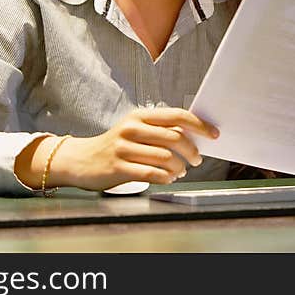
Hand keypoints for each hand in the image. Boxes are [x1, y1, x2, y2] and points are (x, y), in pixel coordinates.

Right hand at [48, 107, 219, 190]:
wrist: (81, 160)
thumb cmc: (116, 145)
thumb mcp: (135, 130)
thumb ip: (160, 130)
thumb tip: (194, 136)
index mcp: (139, 115)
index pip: (177, 116)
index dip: (199, 125)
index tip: (213, 134)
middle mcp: (131, 128)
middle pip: (175, 138)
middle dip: (192, 151)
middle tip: (196, 160)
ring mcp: (123, 148)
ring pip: (166, 158)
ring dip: (179, 168)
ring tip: (180, 171)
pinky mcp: (118, 168)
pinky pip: (151, 174)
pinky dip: (165, 178)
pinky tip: (167, 178)